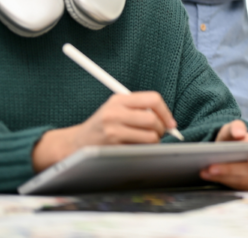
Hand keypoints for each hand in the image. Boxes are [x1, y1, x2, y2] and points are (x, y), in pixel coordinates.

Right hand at [32, 91, 177, 171]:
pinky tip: (132, 147)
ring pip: (149, 137)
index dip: (165, 111)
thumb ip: (139, 108)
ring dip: (153, 141)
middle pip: (152, 120)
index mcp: (119, 99)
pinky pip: (139, 149)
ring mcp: (112, 130)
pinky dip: (142, 150)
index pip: (152, 99)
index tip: (171, 123)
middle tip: (158, 133)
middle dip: (161, 129)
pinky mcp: (112, 146)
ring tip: (145, 141)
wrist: (77, 142)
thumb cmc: (103, 124)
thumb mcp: (116, 107)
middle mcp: (114, 113)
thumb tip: (168, 120)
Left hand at [200, 120, 247, 189]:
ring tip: (206, 170)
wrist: (230, 151)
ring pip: (243, 181)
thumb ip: (236, 127)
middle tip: (213, 166)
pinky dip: (221, 180)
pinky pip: (236, 187)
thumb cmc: (236, 139)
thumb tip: (239, 133)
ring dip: (223, 176)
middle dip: (232, 169)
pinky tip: (208, 175)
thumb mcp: (234, 128)